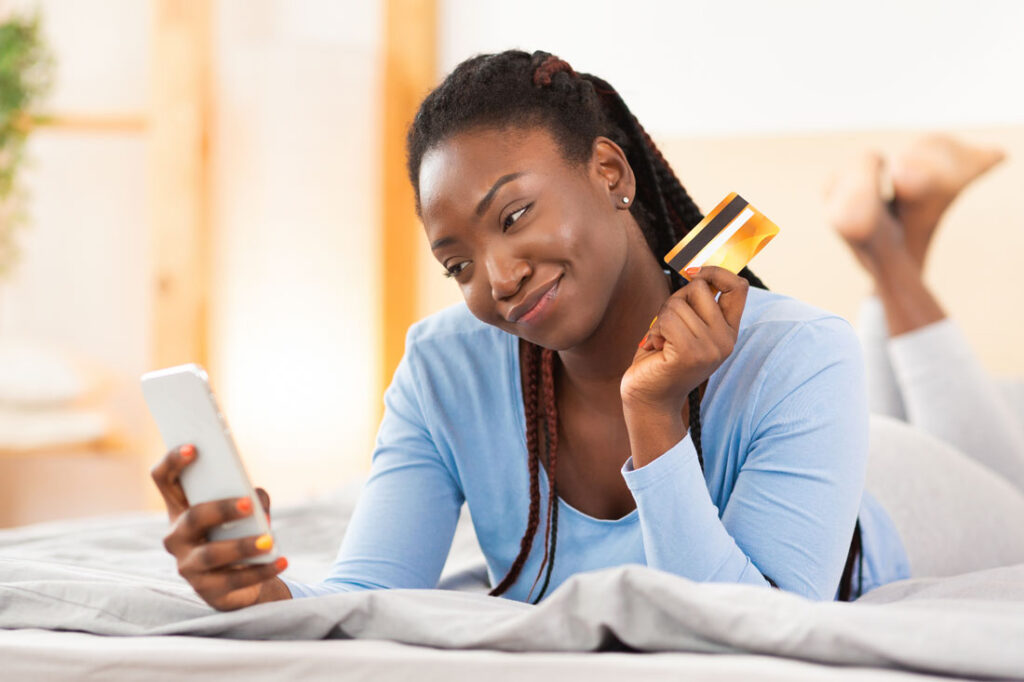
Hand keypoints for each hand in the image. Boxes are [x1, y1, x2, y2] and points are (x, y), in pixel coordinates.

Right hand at [150, 444, 289, 610]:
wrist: (241, 580)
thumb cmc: (239, 532)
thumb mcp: (246, 512)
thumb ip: (253, 498)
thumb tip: (255, 499)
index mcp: (181, 508)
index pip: (164, 479)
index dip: (174, 461)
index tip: (195, 448)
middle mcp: (176, 536)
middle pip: (193, 517)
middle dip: (221, 509)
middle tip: (248, 505)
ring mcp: (187, 565)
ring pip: (210, 554)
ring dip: (242, 546)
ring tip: (269, 540)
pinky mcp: (206, 590)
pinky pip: (233, 580)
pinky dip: (261, 569)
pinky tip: (281, 560)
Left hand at [621, 265, 748, 414]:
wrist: (649, 399)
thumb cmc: (661, 358)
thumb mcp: (685, 325)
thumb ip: (693, 302)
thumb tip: (694, 269)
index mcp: (728, 331)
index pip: (738, 287)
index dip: (715, 271)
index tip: (692, 271)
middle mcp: (726, 340)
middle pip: (700, 287)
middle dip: (676, 298)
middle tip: (667, 325)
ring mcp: (710, 348)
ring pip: (677, 303)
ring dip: (661, 319)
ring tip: (661, 342)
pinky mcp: (690, 354)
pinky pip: (667, 319)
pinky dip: (655, 331)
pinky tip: (656, 349)